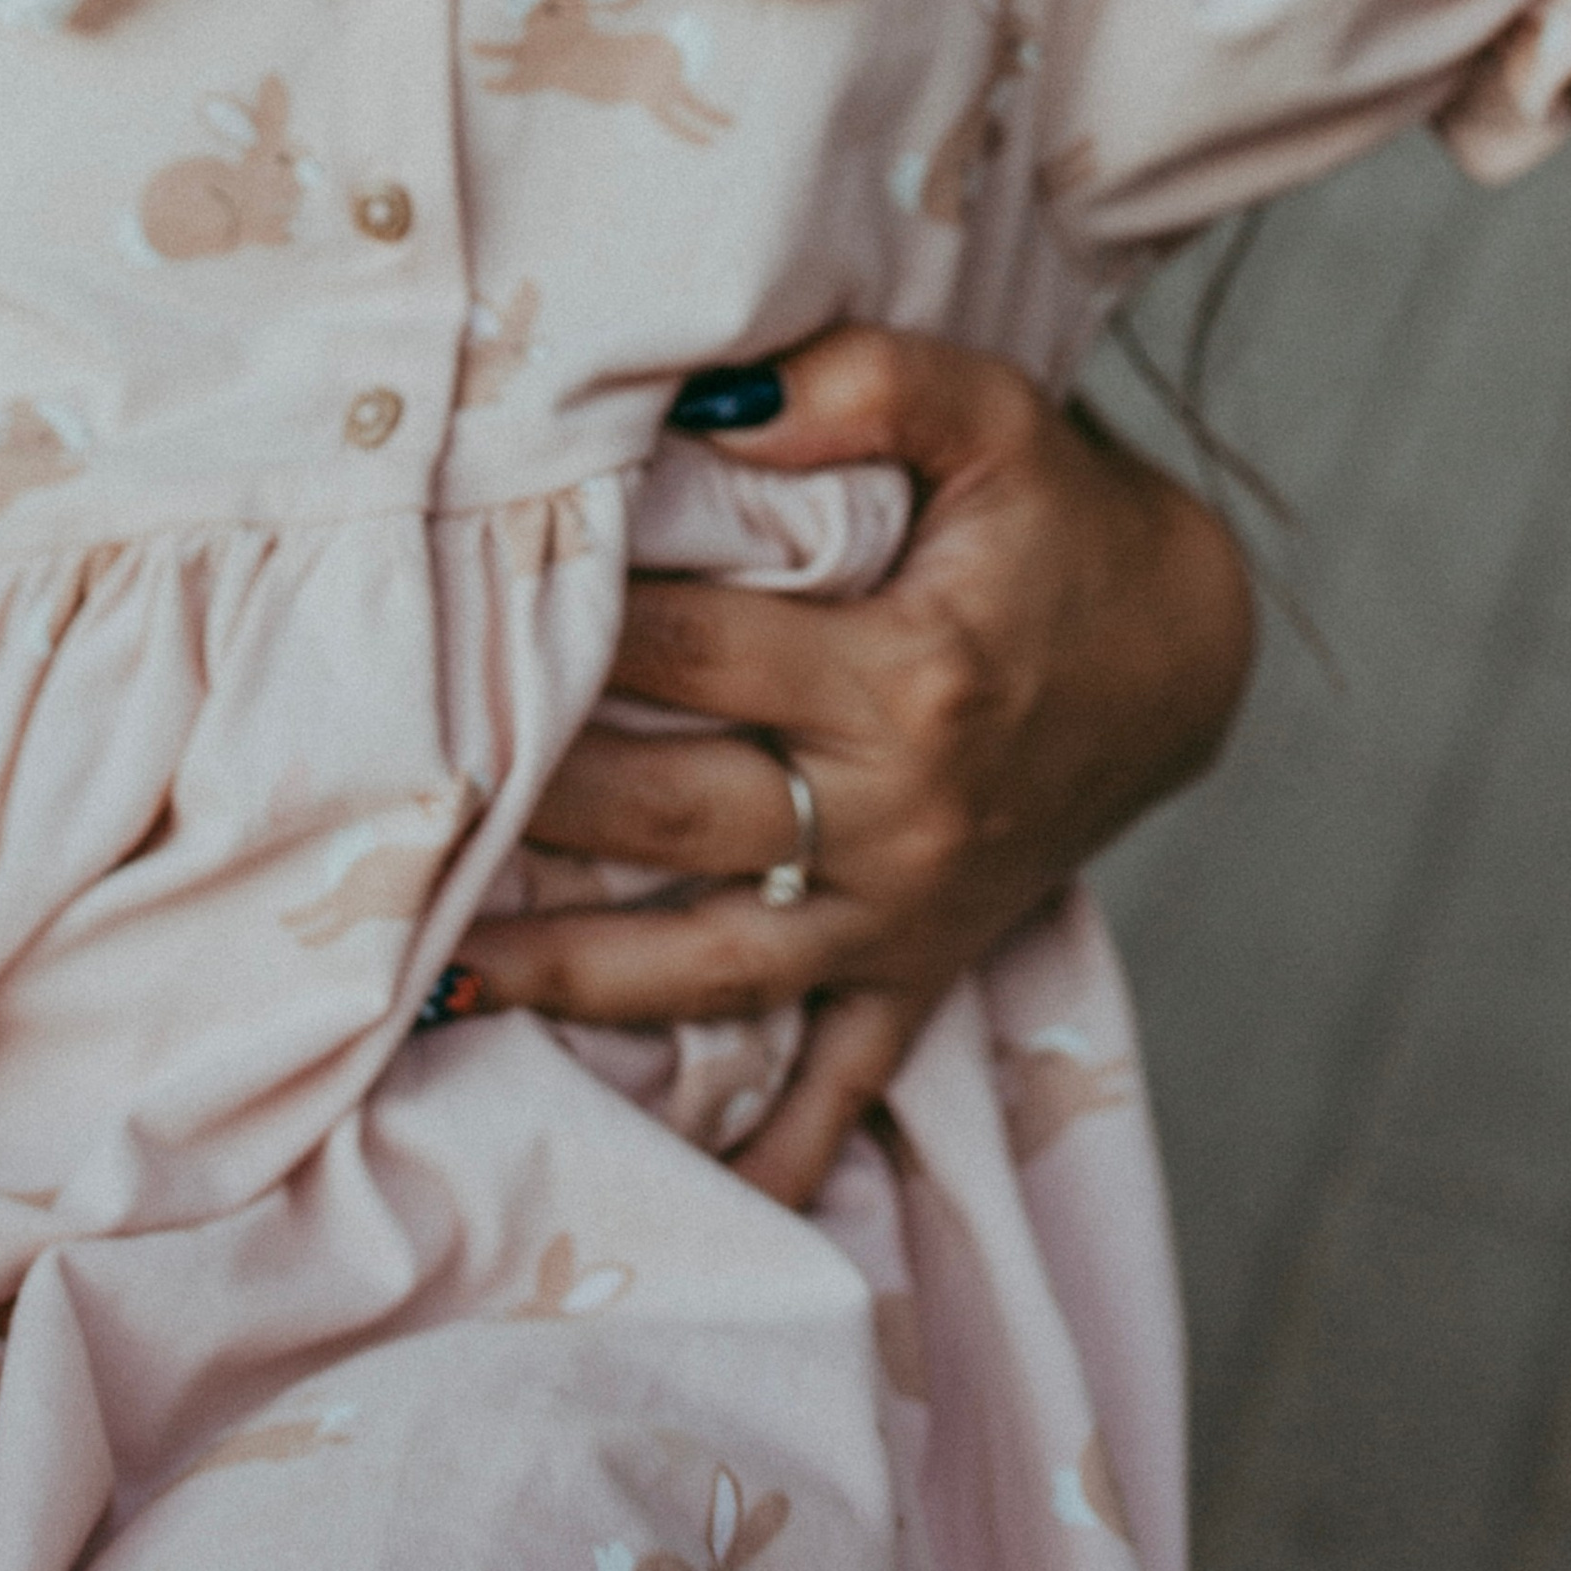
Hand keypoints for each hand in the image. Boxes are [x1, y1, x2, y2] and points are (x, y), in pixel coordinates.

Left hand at [455, 325, 1255, 1208]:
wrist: (1185, 645)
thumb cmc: (1062, 517)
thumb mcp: (998, 413)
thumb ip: (869, 385)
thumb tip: (715, 399)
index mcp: (909, 676)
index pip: (695, 657)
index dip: (575, 630)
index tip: (457, 609)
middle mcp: (900, 813)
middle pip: (672, 815)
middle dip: (527, 813)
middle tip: (384, 804)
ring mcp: (905, 908)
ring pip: (710, 962)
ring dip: (572, 978)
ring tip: (429, 979)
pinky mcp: (921, 965)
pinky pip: (839, 1082)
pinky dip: (763, 1146)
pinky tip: (668, 1185)